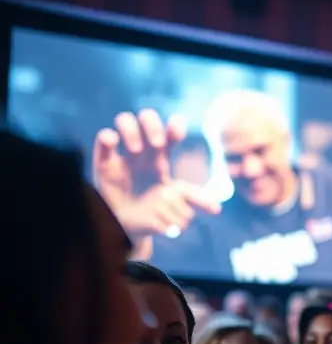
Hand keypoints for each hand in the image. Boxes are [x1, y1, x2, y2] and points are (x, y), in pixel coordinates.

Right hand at [93, 110, 219, 238]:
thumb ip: (196, 202)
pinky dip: (107, 135)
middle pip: (147, 118)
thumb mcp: (177, 205)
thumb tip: (217, 209)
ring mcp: (123, 153)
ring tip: (136, 150)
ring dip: (132, 130)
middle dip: (153, 125)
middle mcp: (144, 149)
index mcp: (162, 156)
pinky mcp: (105, 161)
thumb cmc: (155, 209)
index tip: (177, 130)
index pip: (170, 132)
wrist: (131, 226)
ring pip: (125, 121)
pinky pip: (103, 138)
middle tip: (157, 144)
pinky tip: (113, 142)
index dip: (174, 125)